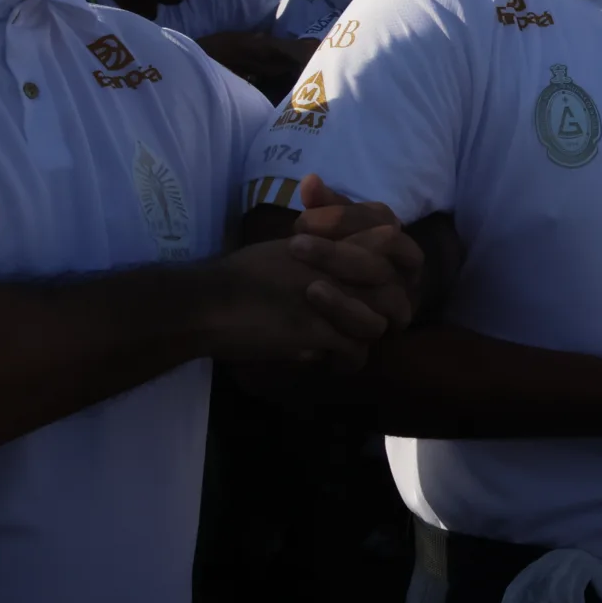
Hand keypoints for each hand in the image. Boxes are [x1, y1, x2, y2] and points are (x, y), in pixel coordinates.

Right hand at [201, 240, 390, 367]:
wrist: (207, 303)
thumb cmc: (238, 276)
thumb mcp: (287, 250)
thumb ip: (323, 250)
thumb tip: (343, 261)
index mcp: (333, 241)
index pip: (389, 241)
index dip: (391, 263)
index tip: (380, 281)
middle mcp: (340, 265)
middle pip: (394, 284)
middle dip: (388, 303)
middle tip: (376, 318)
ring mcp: (333, 299)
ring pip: (380, 321)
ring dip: (366, 333)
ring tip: (350, 340)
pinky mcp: (318, 331)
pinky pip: (354, 352)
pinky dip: (346, 361)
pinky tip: (333, 362)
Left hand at [290, 176, 424, 334]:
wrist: (293, 316)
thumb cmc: (316, 268)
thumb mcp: (323, 234)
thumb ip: (324, 208)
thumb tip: (311, 181)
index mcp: (393, 243)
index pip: (382, 219)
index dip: (345, 218)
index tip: (303, 219)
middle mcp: (403, 277)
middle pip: (386, 256)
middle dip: (338, 252)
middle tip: (294, 244)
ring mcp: (392, 312)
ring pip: (387, 302)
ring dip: (346, 295)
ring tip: (308, 288)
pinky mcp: (365, 347)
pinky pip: (366, 340)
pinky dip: (343, 328)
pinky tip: (314, 325)